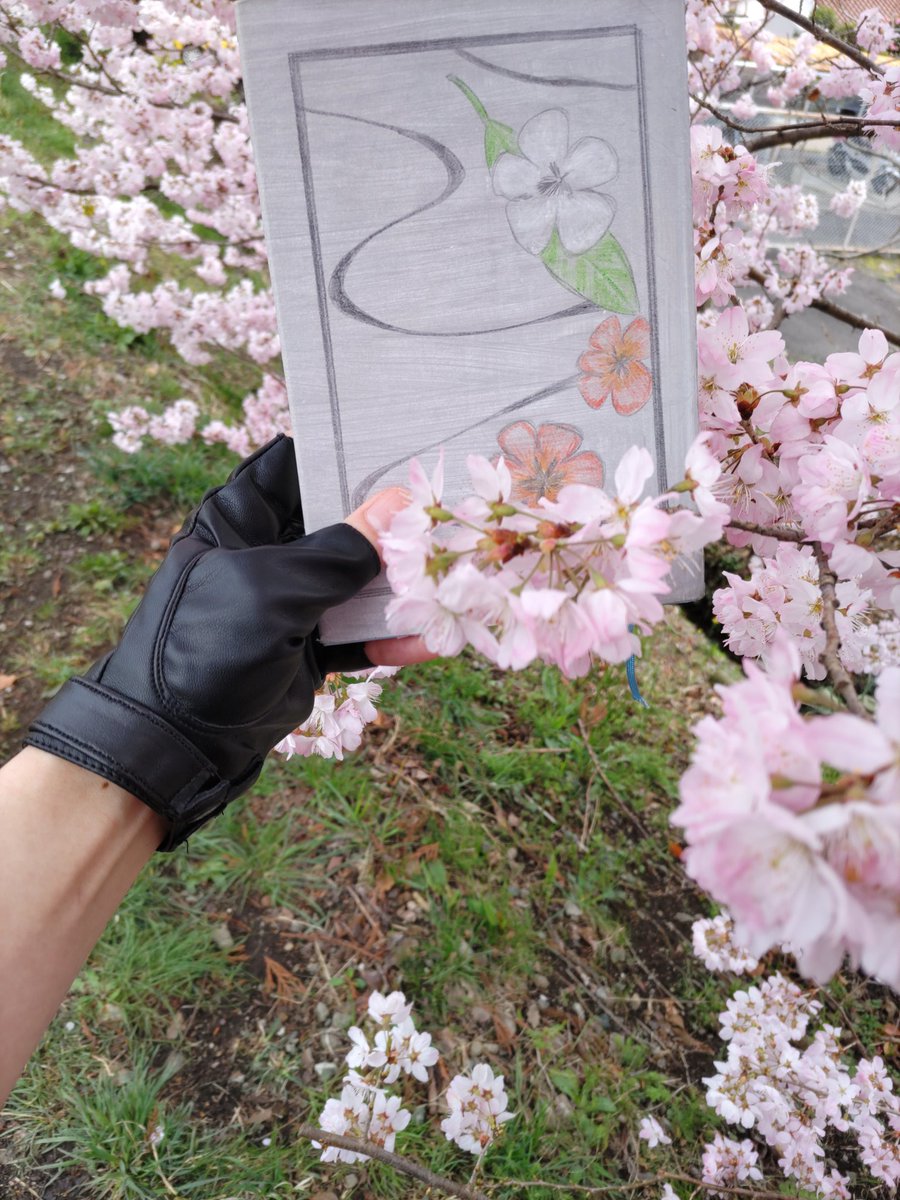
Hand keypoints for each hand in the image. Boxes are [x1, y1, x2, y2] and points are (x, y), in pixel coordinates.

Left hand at [24, 434, 429, 848]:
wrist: (174, 745)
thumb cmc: (206, 648)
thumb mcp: (274, 590)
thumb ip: (340, 551)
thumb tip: (400, 505)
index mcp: (241, 516)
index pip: (298, 464)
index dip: (347, 455)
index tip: (407, 453)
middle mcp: (268, 551)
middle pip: (341, 522)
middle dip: (393, 524)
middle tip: (451, 519)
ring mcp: (289, 601)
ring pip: (357, 581)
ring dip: (403, 585)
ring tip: (455, 582)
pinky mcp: (306, 647)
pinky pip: (357, 634)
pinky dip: (390, 638)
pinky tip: (431, 641)